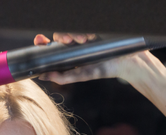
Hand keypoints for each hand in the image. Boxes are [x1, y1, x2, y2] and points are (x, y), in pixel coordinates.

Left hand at [33, 33, 147, 84]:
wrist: (125, 62)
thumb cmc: (103, 69)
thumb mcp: (81, 75)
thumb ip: (62, 77)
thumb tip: (43, 76)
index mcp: (69, 54)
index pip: (52, 46)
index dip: (43, 43)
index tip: (39, 41)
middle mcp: (74, 43)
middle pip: (59, 35)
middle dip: (60, 36)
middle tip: (67, 41)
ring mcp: (83, 35)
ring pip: (69, 29)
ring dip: (72, 33)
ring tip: (82, 40)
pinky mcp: (92, 29)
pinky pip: (81, 26)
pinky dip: (81, 30)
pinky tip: (88, 36)